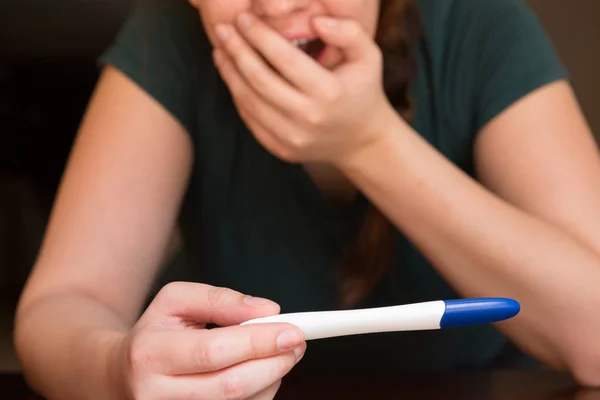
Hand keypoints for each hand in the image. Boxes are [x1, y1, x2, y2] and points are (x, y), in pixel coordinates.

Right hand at [117, 282, 304, 398]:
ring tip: (277, 354)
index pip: (213, 351)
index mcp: (149, 354)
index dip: (258, 342)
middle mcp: (156, 395)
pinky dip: (260, 394)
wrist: (121, 376)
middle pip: (230, 386)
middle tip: (297, 343)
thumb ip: (221, 299)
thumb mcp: (176, 301)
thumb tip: (267, 310)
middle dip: (274, 363)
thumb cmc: (156, 333)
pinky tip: (261, 373)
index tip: (292, 330)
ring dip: (271, 379)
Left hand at [212, 13, 394, 165]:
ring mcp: (292, 138)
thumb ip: (348, 31)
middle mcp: (308, 118)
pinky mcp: (281, 149)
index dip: (259, 36)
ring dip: (230, 73)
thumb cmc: (362, 90)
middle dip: (237, 51)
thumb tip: (314, 20)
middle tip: (223, 30)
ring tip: (221, 50)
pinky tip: (232, 75)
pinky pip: (251, 120)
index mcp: (329, 92)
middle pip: (260, 80)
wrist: (361, 141)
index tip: (244, 18)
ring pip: (249, 101)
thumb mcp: (368, 56)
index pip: (284, 58)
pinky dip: (238, 96)